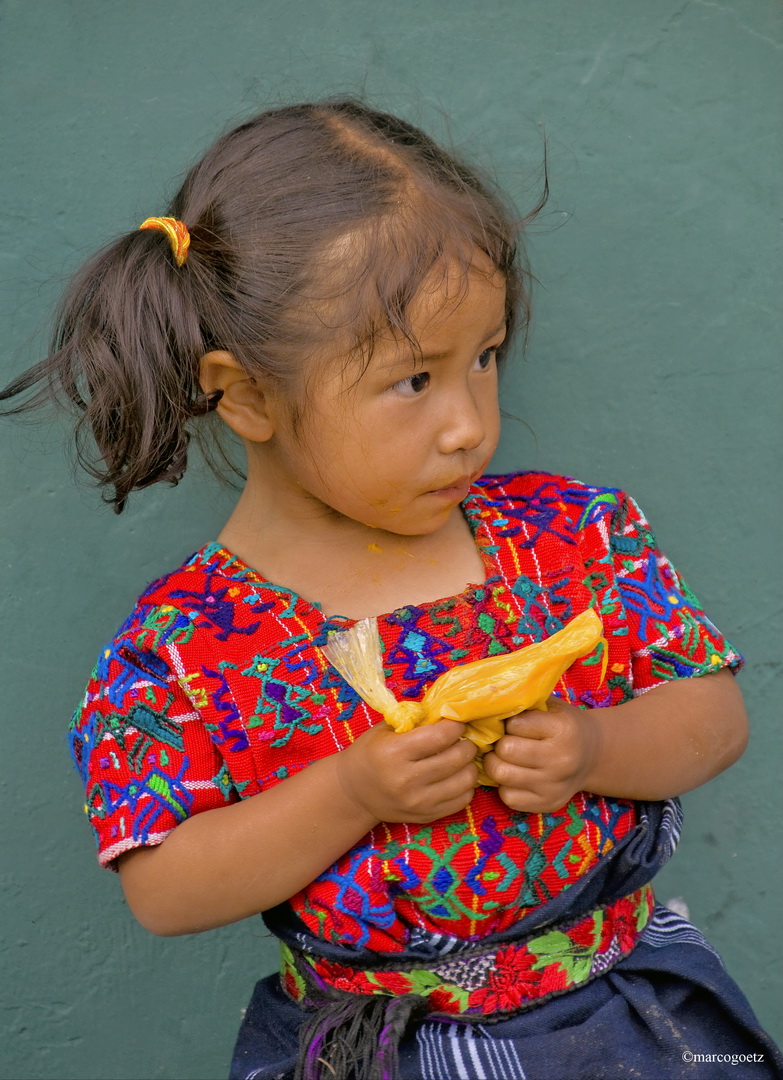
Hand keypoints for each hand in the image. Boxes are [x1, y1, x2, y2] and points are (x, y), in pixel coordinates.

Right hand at [335, 719, 478, 823]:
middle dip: (467, 744)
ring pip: (465, 781)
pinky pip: (462, 800)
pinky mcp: (426, 816)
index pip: (440, 736)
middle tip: (463, 739)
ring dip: (469, 765)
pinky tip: (456, 776)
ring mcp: (418, 802)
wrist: (354, 792)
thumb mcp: (385, 729)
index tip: (456, 723)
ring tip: (461, 758)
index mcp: (395, 752)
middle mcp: (407, 779)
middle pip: (456, 758)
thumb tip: (448, 712)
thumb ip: (415, 719)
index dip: (455, 726)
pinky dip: (466, 786)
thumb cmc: (370, 753)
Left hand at [482, 698, 599, 812]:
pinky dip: (505, 786)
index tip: (514, 724)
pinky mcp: (548, 804)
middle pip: (505, 750)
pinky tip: (515, 775)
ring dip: (496, 764)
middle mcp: (561, 760)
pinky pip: (508, 797)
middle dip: (499, 743)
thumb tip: (490, 704)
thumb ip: (524, 702)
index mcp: (563, 730)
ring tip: (503, 758)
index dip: (509, 722)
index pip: (515, 724)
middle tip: (504, 741)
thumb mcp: (551, 706)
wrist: (593, 756)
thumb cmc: (564, 725)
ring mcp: (555, 786)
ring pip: (502, 775)